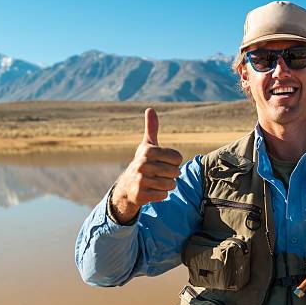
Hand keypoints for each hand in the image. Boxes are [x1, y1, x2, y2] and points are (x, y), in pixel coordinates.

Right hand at [110, 108, 182, 222]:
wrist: (127, 186)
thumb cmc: (143, 163)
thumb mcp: (147, 146)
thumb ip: (151, 128)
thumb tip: (150, 109)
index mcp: (148, 151)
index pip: (178, 158)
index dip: (174, 162)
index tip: (163, 163)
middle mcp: (143, 164)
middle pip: (176, 172)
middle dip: (171, 175)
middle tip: (159, 174)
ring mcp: (141, 180)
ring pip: (171, 185)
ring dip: (166, 185)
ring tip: (156, 182)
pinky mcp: (141, 195)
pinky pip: (164, 195)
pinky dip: (160, 195)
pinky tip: (151, 191)